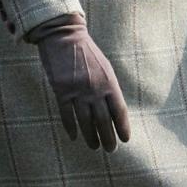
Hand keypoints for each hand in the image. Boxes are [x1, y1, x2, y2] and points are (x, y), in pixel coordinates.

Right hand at [27, 12, 130, 151]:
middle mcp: (95, 89)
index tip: (125, 139)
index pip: (119, 111)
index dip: (122, 127)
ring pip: (86, 121)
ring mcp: (77, 91)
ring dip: (91, 137)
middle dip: (108, 138)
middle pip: (103, 121)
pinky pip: (67, 115)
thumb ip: (109, 88)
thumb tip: (114, 110)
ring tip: (94, 147)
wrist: (64, 36)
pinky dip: (71, 128)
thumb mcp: (104, 67)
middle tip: (110, 150)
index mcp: (109, 83)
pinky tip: (75, 137)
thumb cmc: (87, 53)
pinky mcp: (61, 91)